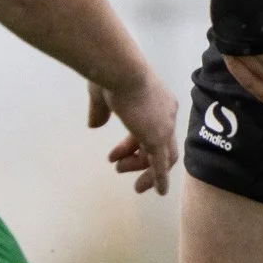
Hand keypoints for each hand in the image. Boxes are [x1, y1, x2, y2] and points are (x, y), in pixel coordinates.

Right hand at [89, 72, 181, 194]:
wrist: (121, 70)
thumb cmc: (111, 75)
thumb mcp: (103, 94)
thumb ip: (101, 110)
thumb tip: (95, 125)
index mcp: (158, 99)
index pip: (149, 128)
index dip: (131, 144)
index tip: (113, 156)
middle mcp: (167, 113)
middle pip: (159, 144)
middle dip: (138, 158)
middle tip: (118, 168)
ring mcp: (164, 126)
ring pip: (161, 157)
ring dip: (142, 169)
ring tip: (120, 172)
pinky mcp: (157, 138)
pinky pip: (161, 164)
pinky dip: (160, 179)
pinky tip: (158, 192)